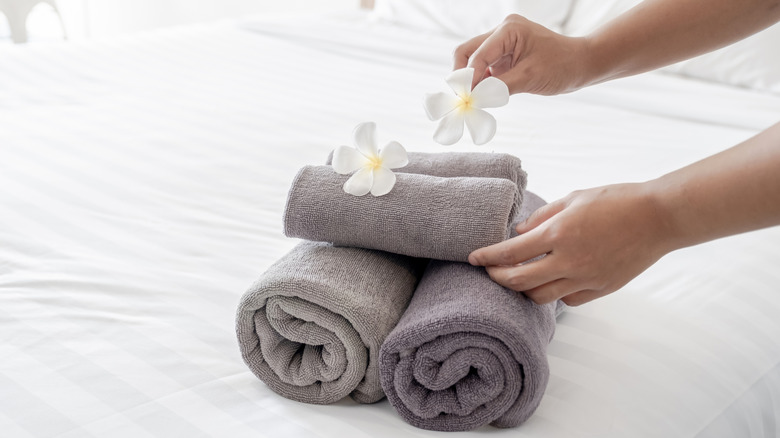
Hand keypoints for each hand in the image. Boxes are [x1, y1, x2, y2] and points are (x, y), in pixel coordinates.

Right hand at [453, 14, 590, 94]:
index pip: (477, 55)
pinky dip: (481, 81)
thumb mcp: (529, 78)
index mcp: (508, 30)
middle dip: (463, 76)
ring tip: (473, 100)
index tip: (465, 100)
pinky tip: (484, 96)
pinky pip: (485, 67)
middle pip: (467, 52)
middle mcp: (502, 31)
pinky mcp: (505, 54)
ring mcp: (502, 42)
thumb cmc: (562, 66)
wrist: (581, 64)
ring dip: (471, 80)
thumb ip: (499, 86)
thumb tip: (475, 97)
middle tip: (463, 99)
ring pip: (473, 59)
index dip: (468, 79)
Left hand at [468, 184, 673, 305]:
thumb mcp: (574, 199)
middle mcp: (569, 260)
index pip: (510, 252)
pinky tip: (552, 281)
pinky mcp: (601, 289)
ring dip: (524, 289)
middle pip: (519, 281)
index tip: (474, 258)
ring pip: (541, 297)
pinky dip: (554, 293)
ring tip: (518, 278)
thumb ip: (542, 217)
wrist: (659, 217)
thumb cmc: (617, 201)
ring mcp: (586, 279)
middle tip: (489, 272)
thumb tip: (518, 232)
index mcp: (559, 233)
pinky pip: (567, 300)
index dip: (487, 257)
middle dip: (497, 278)